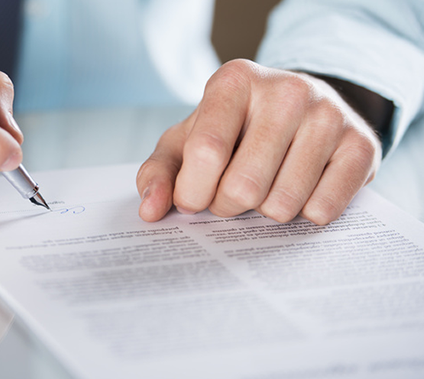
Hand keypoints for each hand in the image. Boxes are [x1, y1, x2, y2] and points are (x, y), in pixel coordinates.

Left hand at [137, 59, 381, 224]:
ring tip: (266, 185)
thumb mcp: (186, 141)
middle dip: (228, 206)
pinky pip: (322, 211)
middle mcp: (286, 90)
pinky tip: (300, 188)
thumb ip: (159, 173)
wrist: (301, 110)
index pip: (206, 153)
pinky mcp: (362, 145)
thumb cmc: (233, 130)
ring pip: (282, 206)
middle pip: (243, 188)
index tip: (192, 200)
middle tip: (232, 192)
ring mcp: (329, 115)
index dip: (192, 193)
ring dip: (265, 212)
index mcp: (234, 82)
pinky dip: (304, 214)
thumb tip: (150, 211)